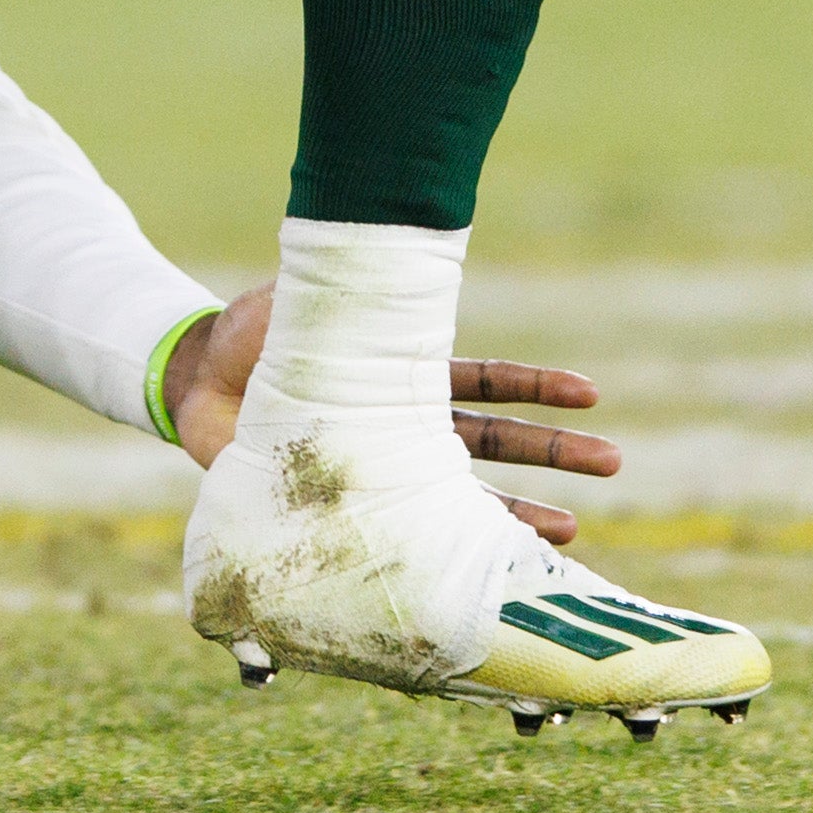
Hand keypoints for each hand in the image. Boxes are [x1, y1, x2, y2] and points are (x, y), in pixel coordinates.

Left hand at [160, 280, 621, 540]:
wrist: (199, 383)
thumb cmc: (255, 333)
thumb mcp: (304, 301)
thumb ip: (341, 291)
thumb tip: (378, 236)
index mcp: (404, 372)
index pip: (486, 379)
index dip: (537, 386)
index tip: (591, 393)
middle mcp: (405, 423)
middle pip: (495, 439)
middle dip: (554, 452)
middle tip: (613, 463)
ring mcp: (382, 466)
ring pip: (464, 495)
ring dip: (518, 513)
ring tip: (572, 535)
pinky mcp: (347, 502)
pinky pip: (402, 534)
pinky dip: (438, 556)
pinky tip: (473, 576)